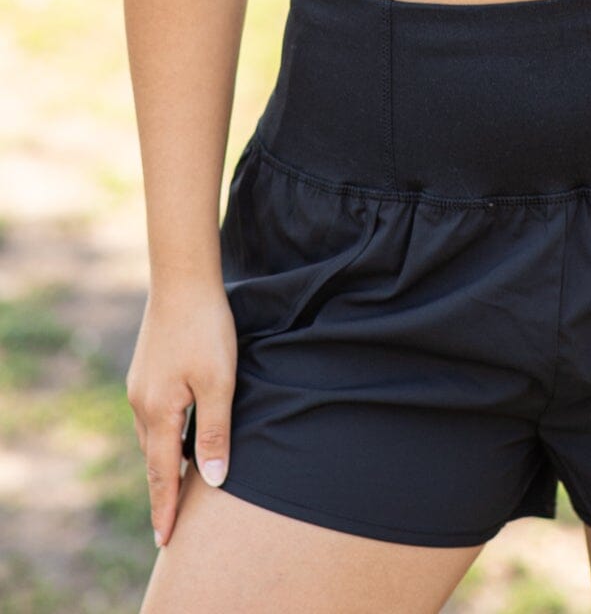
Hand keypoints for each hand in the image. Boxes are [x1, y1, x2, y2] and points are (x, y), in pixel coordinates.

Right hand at [125, 283, 238, 548]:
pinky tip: (173, 436)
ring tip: (174, 487)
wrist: (183, 279)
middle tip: (169, 524)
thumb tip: (213, 481)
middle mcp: (142, 403)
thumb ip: (214, 432)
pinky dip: (163, 436)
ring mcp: (140, 385)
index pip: (163, 474)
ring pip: (152, 436)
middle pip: (154, 459)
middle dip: (162, 491)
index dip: (166, 508)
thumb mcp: (219, 382)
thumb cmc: (206, 328)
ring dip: (163, 462)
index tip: (165, 541)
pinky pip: (152, 416)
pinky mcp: (145, 370)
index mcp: (159, 411)